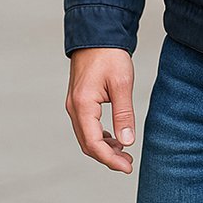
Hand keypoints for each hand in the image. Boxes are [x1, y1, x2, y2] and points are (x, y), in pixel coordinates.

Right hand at [65, 47, 135, 173]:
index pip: (94, 143)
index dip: (110, 160)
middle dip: (107, 158)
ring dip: (104, 148)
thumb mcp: (121, 84)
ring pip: (87, 137)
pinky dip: (101, 137)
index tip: (128, 167)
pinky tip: (116, 139)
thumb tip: (127, 142)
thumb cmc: (109, 55)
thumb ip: (124, 114)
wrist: (97, 35)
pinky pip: (87, 127)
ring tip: (125, 153)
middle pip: (88, 144)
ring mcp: (75, 105)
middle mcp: (74, 108)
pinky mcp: (80, 101)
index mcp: (82, 106)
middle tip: (128, 164)